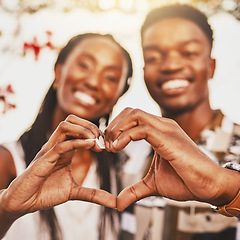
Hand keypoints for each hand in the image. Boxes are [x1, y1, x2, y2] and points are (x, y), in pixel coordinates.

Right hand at [0, 115, 115, 220]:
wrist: (24, 203)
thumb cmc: (46, 194)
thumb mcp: (74, 192)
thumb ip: (93, 194)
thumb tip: (113, 202)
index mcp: (64, 150)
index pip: (79, 129)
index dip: (95, 132)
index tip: (105, 146)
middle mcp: (57, 145)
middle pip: (73, 120)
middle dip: (91, 126)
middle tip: (102, 142)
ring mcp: (49, 150)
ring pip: (65, 125)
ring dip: (84, 130)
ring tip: (96, 143)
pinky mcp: (43, 159)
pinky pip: (61, 145)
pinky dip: (77, 142)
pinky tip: (90, 145)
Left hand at [105, 108, 234, 210]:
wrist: (208, 186)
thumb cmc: (185, 181)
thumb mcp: (153, 184)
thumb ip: (135, 190)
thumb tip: (119, 203)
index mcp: (159, 131)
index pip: (132, 116)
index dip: (116, 127)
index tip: (108, 145)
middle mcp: (162, 125)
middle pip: (130, 111)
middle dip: (113, 125)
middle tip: (107, 144)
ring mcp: (166, 130)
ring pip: (135, 114)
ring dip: (117, 128)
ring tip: (112, 147)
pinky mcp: (169, 139)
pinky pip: (142, 129)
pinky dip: (125, 136)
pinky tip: (119, 148)